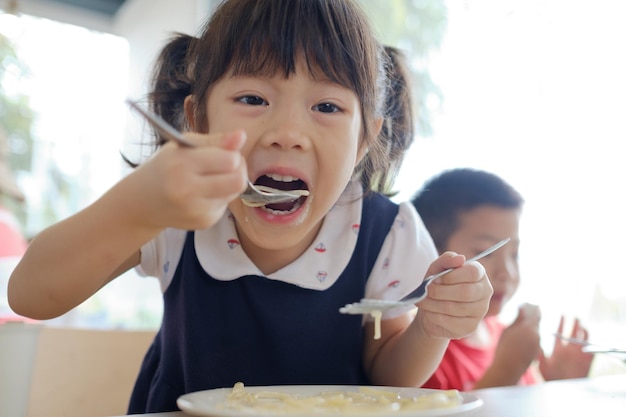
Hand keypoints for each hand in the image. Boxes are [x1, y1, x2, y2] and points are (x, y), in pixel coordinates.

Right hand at [123, 130, 247, 230]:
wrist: (142, 203)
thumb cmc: (165, 167)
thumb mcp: (184, 145)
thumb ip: (215, 140)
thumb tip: (242, 136)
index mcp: (181, 165)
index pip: (230, 161)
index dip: (232, 154)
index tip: (224, 153)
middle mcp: (187, 190)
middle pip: (238, 181)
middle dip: (239, 170)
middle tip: (227, 165)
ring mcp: (196, 210)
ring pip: (235, 193)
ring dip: (230, 183)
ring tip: (212, 178)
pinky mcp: (204, 222)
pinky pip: (226, 205)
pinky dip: (220, 196)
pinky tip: (203, 193)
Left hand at [415, 252, 492, 338]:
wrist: (431, 309)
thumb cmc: (437, 285)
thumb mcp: (437, 268)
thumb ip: (447, 260)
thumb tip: (460, 258)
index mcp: (479, 274)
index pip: (473, 272)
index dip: (452, 276)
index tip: (436, 278)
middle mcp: (485, 292)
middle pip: (466, 292)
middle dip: (440, 291)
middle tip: (426, 290)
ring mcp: (480, 311)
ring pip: (456, 308)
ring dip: (433, 304)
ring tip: (422, 300)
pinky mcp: (470, 327)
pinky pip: (451, 321)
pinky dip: (434, 315)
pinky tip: (429, 312)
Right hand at [492, 303, 541, 378]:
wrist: (508, 368)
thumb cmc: (505, 348)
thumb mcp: (508, 330)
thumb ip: (518, 319)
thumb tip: (523, 308)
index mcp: (530, 328)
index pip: (534, 312)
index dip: (530, 306)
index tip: (525, 303)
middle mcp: (537, 335)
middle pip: (537, 320)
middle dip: (532, 313)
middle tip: (528, 307)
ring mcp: (537, 343)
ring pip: (535, 329)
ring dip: (531, 323)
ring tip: (523, 318)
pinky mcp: (536, 350)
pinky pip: (534, 336)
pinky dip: (530, 331)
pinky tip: (522, 332)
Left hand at [539, 316, 593, 379]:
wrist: (562, 389)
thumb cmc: (551, 378)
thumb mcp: (542, 364)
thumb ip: (539, 353)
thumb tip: (534, 342)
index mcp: (558, 349)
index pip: (560, 333)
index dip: (562, 324)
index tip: (562, 314)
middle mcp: (568, 350)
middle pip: (572, 333)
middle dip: (573, 324)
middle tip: (574, 315)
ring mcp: (577, 354)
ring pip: (581, 339)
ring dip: (582, 330)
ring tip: (580, 323)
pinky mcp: (586, 360)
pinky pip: (589, 348)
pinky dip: (589, 341)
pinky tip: (586, 334)